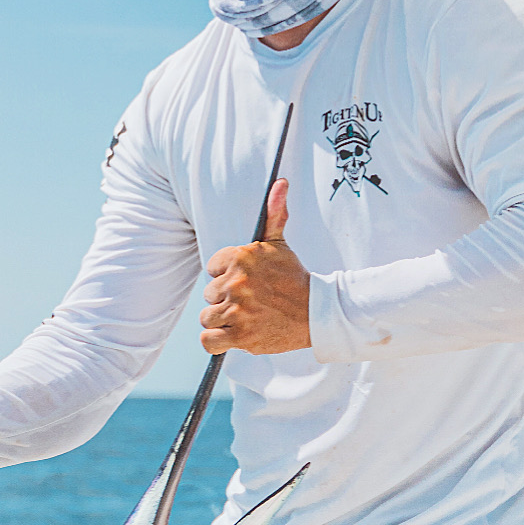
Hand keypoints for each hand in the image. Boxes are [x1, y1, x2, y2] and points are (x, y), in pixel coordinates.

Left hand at [200, 178, 310, 355]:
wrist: (316, 313)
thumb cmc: (294, 278)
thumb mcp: (280, 244)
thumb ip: (274, 214)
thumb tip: (280, 183)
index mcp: (239, 258)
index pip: (211, 268)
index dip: (226, 276)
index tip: (246, 282)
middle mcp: (235, 284)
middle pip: (209, 294)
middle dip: (226, 299)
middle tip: (250, 301)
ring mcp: (237, 311)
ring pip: (207, 317)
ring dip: (221, 321)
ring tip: (244, 318)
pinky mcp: (240, 336)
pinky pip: (208, 340)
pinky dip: (215, 341)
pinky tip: (230, 336)